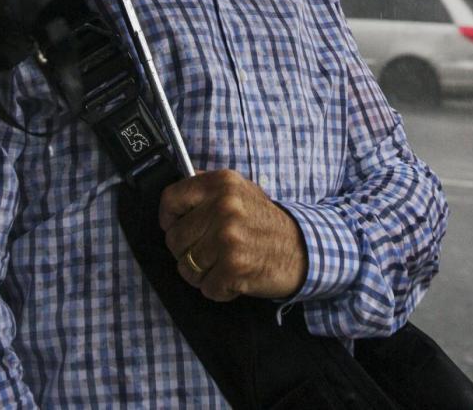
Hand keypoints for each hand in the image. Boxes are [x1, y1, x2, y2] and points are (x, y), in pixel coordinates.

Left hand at [159, 169, 306, 301]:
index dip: (169, 218)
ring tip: (225, 264)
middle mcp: (224, 206)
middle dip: (188, 251)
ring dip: (203, 273)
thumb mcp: (242, 191)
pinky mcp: (234, 267)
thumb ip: (208, 188)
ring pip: (186, 267)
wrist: (303, 249)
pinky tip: (235, 277)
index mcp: (222, 183)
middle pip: (174, 239)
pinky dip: (219, 289)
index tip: (177, 226)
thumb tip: (175, 197)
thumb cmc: (267, 223)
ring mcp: (228, 237)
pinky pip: (205, 287)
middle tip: (212, 251)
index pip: (171, 198)